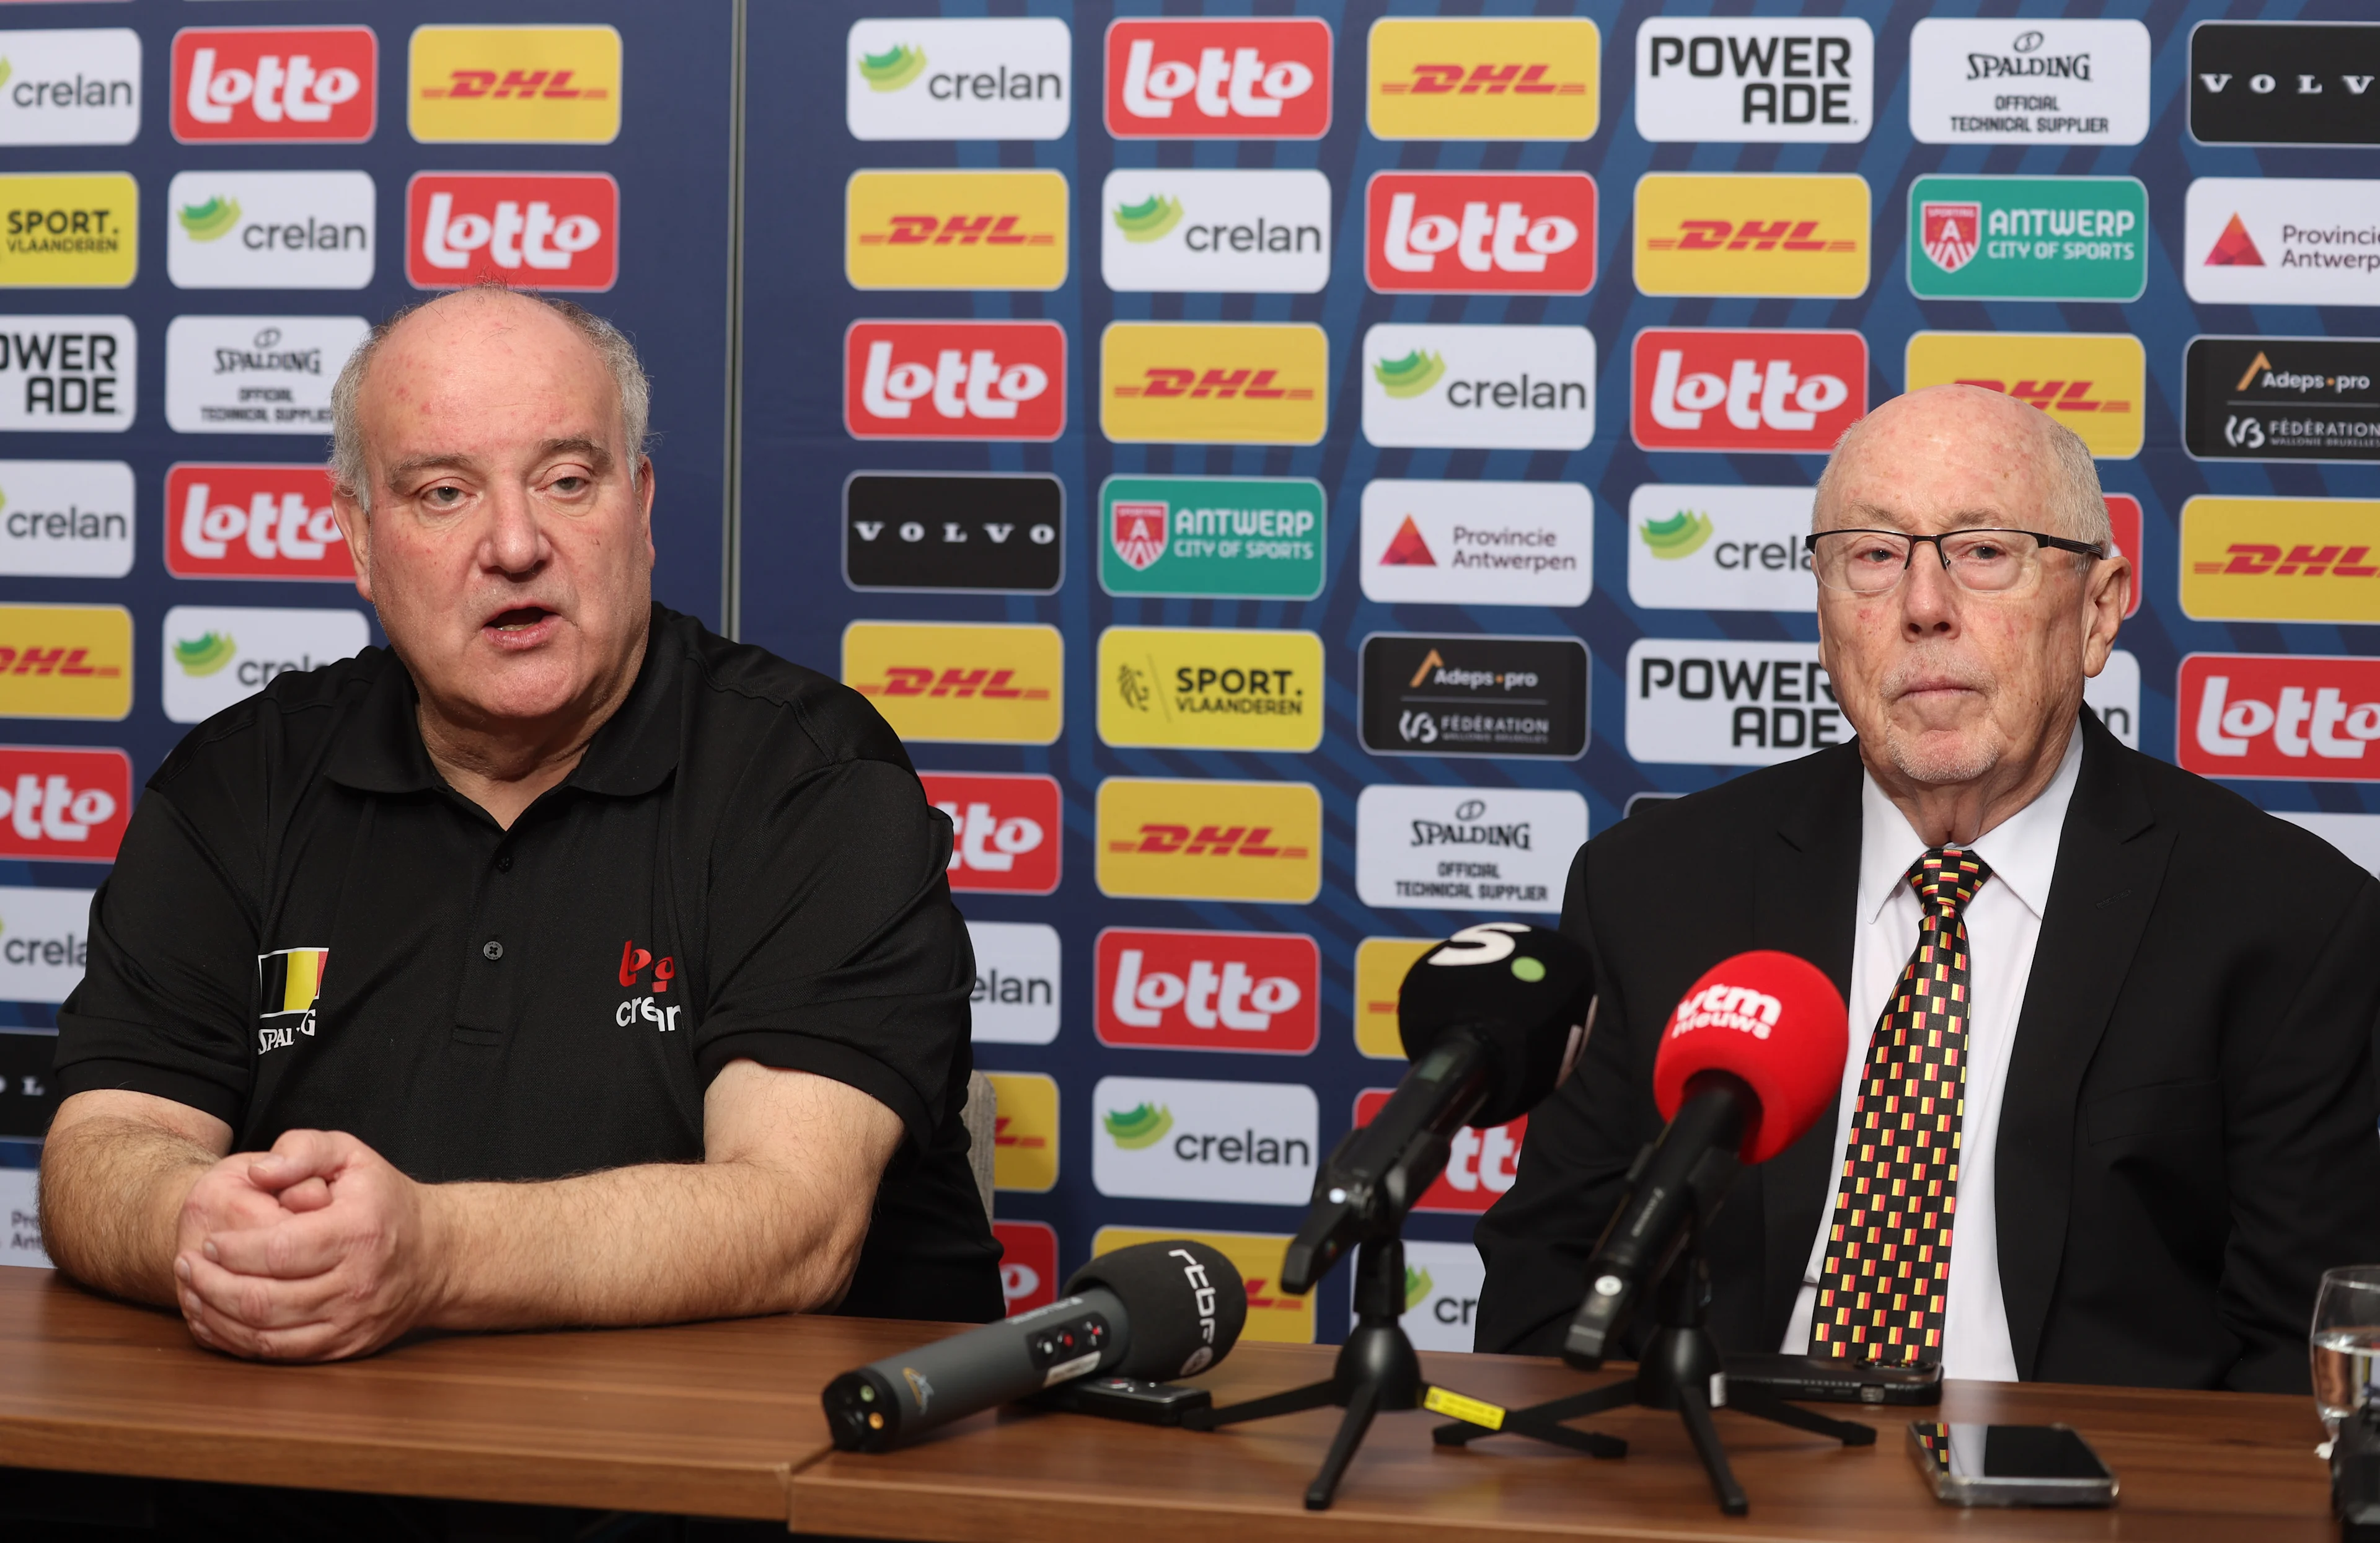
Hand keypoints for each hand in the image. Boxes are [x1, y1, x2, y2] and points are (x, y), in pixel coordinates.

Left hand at [171, 1129, 445, 1361]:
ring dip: (216, 1315)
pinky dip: (237, 1342)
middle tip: (186, 1264)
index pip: (279, 1250)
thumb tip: (256, 1172)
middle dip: (211, 1284)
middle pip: (263, 1299)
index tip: (207, 1240)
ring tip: (192, 1290)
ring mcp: (351, 1322)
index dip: (233, 1249)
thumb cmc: (383, 1201)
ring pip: (265, 1334)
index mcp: (358, 1232)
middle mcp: (357, 1284)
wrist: (436, 1255)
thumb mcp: (352, 1156)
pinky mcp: (344, 1347)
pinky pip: (278, 1354)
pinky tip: (215, 1320)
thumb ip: (303, 1150)